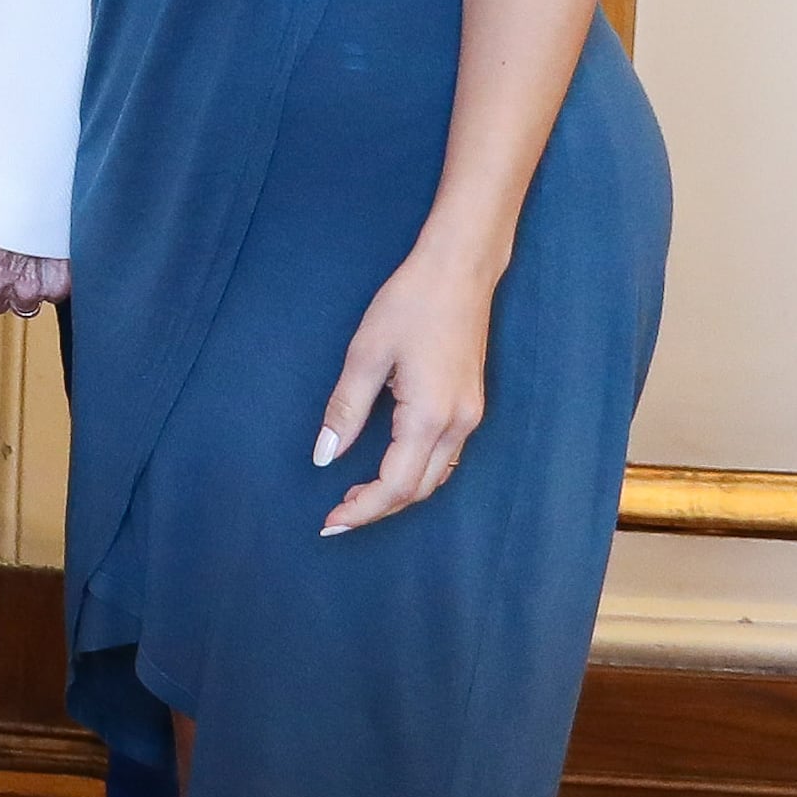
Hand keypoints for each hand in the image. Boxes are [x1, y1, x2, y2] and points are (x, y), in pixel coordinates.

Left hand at [0, 230, 71, 315]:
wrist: (15, 176)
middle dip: (3, 285)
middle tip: (8, 257)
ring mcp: (24, 287)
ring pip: (28, 302)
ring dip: (30, 284)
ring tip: (28, 254)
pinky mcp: (55, 283)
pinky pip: (56, 292)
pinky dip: (55, 278)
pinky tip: (46, 253)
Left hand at [315, 244, 499, 533]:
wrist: (459, 273)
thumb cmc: (408, 306)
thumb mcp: (366, 355)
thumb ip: (345, 409)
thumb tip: (325, 457)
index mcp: (430, 417)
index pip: (397, 485)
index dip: (363, 510)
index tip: (330, 523)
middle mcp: (458, 426)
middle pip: (419, 490)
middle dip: (378, 508)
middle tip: (336, 514)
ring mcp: (470, 418)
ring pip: (435, 477)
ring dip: (397, 493)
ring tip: (354, 496)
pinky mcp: (471, 407)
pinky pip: (444, 457)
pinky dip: (415, 472)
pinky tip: (387, 466)